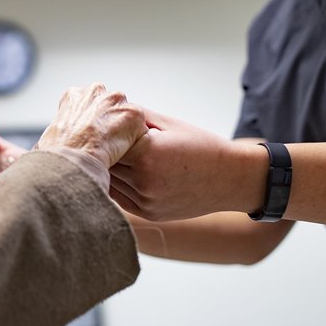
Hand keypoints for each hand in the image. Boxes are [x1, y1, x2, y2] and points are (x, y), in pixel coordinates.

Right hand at [36, 83, 146, 167]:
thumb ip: (68, 126)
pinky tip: (122, 153)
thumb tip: (62, 141)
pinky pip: (140, 130)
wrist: (72, 158)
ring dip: (123, 132)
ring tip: (111, 150)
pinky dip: (135, 143)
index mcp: (74, 94)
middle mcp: (96, 90)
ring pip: (127, 117)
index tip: (90, 138)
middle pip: (111, 106)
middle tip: (102, 144)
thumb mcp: (53, 131)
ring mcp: (116, 100)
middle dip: (110, 123)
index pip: (92, 105)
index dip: (92, 124)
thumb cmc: (58, 152)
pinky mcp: (133, 113)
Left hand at [108, 109, 264, 221]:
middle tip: (95, 138)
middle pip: (105, 161)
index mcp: (148, 154)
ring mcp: (146, 201)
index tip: (98, 124)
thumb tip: (107, 112)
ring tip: (105, 154)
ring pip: (109, 180)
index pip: (108, 139)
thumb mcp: (168, 124)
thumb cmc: (201, 146)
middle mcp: (145, 181)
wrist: (230, 179)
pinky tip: (117, 171)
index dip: (103, 131)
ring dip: (105, 167)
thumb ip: (135, 118)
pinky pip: (118, 197)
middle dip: (102, 149)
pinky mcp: (148, 213)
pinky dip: (114, 183)